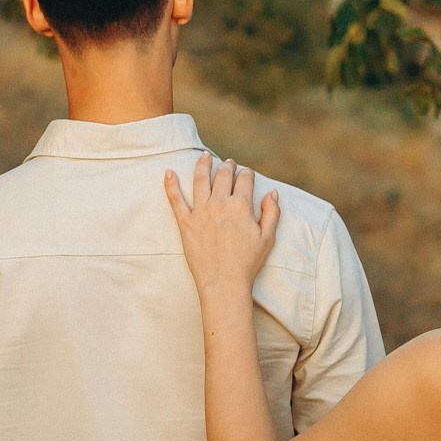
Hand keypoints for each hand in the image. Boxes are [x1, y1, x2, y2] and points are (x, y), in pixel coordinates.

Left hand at [163, 154, 278, 299]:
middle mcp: (219, 204)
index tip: (247, 174)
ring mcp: (200, 212)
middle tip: (229, 163)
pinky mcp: (186, 223)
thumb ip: (272, 213)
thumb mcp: (267, 238)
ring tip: (204, 157)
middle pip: (223, 175)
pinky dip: (170, 185)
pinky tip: (168, 172)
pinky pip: (175, 200)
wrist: (224, 283)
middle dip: (228, 166)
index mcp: (241, 206)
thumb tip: (272, 193)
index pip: (244, 180)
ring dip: (203, 165)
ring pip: (200, 180)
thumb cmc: (247, 263)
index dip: (247, 174)